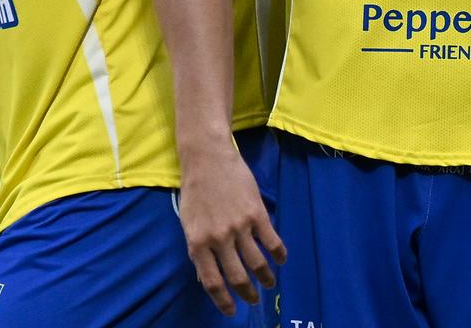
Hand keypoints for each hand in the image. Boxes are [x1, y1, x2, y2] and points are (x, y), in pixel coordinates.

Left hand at [178, 141, 285, 312]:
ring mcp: (239, 226)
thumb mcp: (189, 224)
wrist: (208, 159)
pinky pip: (271, 240)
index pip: (212, 281)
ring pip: (257, 261)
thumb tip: (208, 278)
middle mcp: (219, 238)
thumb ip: (198, 251)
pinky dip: (279, 253)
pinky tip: (282, 259)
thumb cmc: (195, 191)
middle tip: (254, 300)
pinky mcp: (256, 213)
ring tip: (270, 284)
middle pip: (237, 276)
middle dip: (247, 293)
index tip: (231, 311)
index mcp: (198, 243)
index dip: (223, 300)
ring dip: (265, 277)